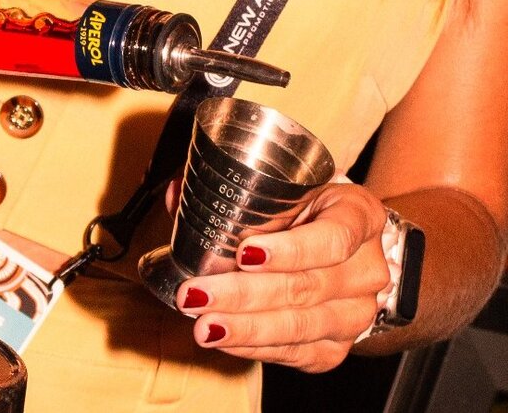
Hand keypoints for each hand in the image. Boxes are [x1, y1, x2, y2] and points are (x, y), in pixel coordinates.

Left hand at [173, 182, 390, 372]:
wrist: (344, 248)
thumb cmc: (305, 211)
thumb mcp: (285, 189)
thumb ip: (232, 189)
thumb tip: (176, 192)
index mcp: (358, 216)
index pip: (332, 238)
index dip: (289, 250)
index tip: (244, 253)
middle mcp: (366, 268)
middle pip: (306, 288)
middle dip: (243, 295)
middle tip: (196, 294)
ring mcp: (356, 312)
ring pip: (301, 326)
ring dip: (245, 329)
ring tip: (203, 326)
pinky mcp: (338, 346)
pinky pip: (297, 353)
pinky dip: (256, 348)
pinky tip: (224, 340)